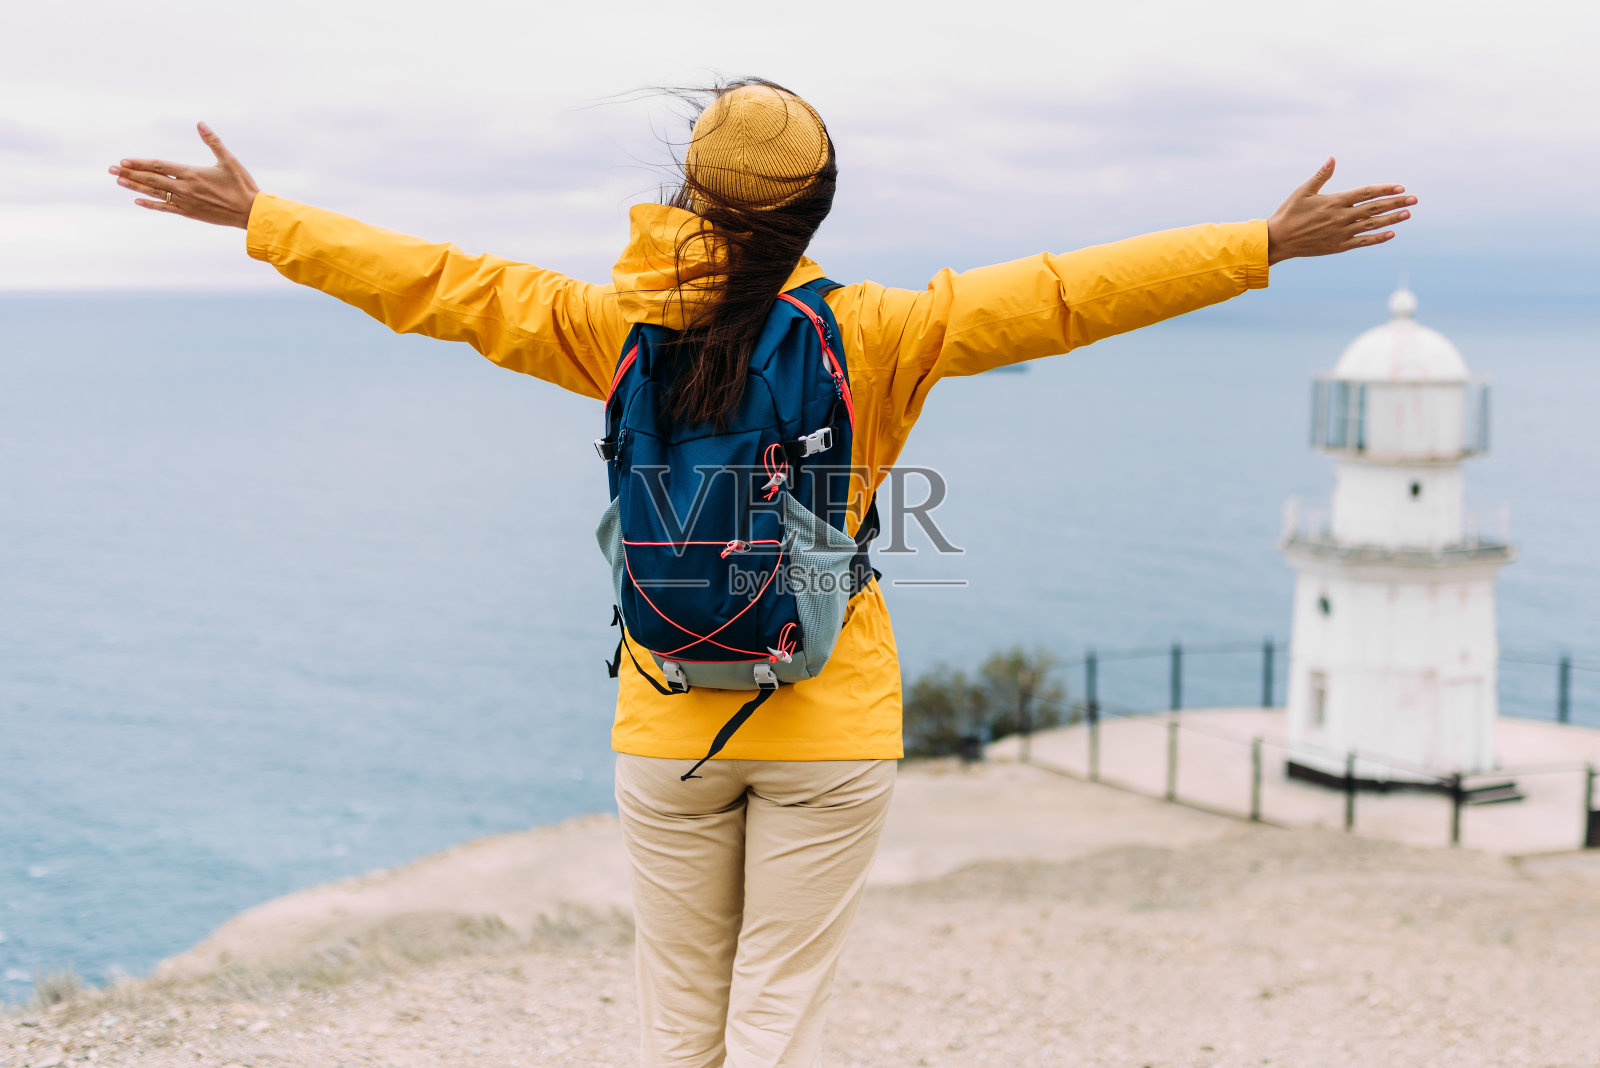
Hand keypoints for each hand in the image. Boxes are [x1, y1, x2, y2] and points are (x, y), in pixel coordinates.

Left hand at [108, 122, 259, 228]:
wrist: (250, 213)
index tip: (123, 160)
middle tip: (110, 169)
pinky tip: (137, 200)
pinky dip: (151, 204)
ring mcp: (186, 202)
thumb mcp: (228, 160)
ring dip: (135, 186)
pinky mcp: (190, 213)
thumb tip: (200, 123)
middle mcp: (185, 188)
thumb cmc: (242, 185)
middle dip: (130, 173)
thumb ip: (213, 141)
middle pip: (151, 179)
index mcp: (192, 173)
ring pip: (155, 193)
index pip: (159, 166)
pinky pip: (166, 208)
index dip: (139, 163)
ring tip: (118, 180)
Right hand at [1267, 157, 1414, 264]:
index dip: (1385, 189)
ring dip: (1392, 219)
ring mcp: (1341, 233)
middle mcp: (1341, 217)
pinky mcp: (1338, 246)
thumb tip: (1333, 158)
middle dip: (1396, 202)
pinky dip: (1377, 238)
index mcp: (1334, 201)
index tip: (1400, 187)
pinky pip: (1362, 241)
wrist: (1278, 240)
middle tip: (1414, 198)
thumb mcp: (1302, 191)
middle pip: (1374, 208)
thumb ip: (1321, 175)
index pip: (1366, 193)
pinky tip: (1391, 233)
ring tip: (1408, 213)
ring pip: (1372, 225)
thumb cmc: (1288, 213)